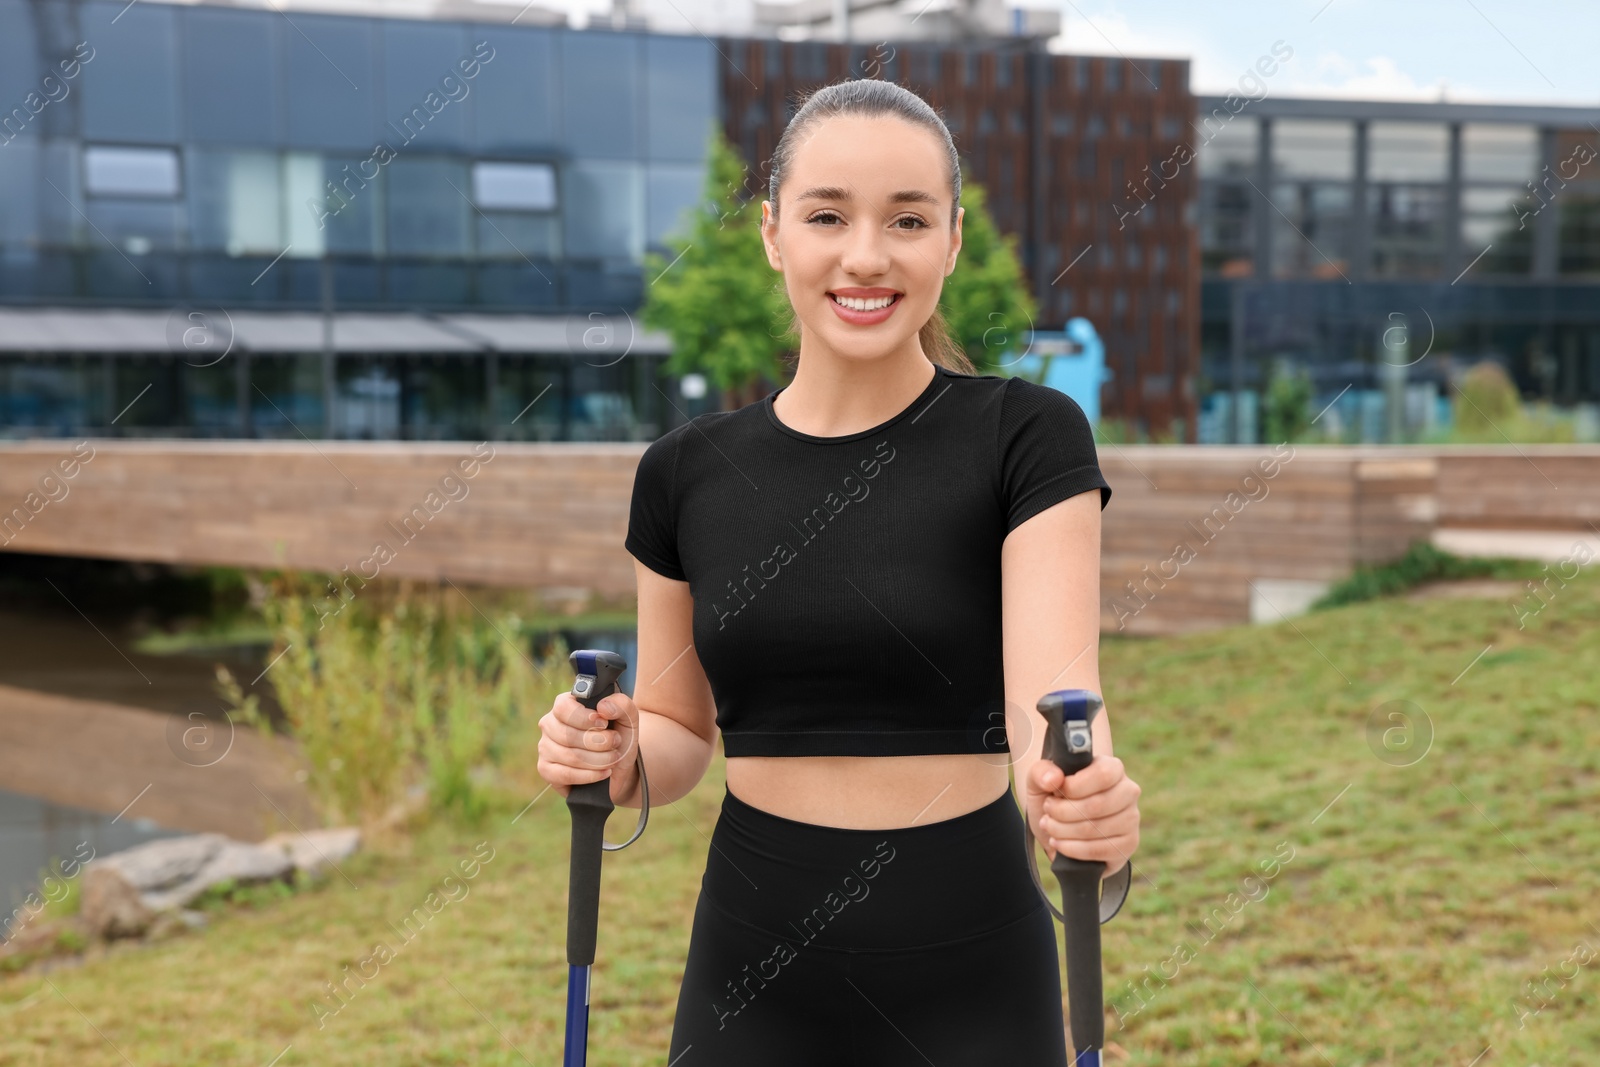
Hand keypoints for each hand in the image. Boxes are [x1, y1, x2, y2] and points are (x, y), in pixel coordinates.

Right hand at [536, 690, 639, 803]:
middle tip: (615, 743)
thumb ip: (621, 704)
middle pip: (568, 735)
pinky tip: (604, 772)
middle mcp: (550, 724)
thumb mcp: (628, 718)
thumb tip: (603, 707)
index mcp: (565, 705)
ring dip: (599, 760)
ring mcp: (545, 747)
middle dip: (599, 742)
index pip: (563, 707)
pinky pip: (565, 774)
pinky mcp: (546, 770)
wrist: (619, 766)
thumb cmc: (618, 736)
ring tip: (613, 758)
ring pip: (569, 756)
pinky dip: (590, 775)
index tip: (604, 724)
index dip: (585, 718)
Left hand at [1023, 754, 1139, 879]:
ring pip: (1096, 829)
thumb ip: (1041, 772)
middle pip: (1097, 805)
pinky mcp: (1128, 844)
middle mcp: (1128, 791)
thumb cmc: (1052, 795)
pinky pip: (1099, 850)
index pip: (1103, 774)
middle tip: (1047, 811)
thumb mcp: (1039, 779)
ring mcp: (1131, 819)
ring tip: (1049, 825)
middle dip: (1063, 812)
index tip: (1055, 792)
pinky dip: (1072, 849)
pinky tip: (1058, 843)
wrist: (1058, 822)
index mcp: (1112, 768)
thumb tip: (1054, 778)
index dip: (1074, 786)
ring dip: (1063, 830)